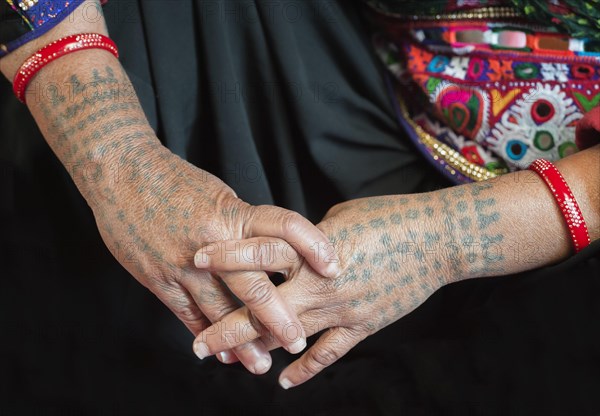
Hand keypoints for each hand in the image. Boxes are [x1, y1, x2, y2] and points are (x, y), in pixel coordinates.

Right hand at [86, 142, 339, 373]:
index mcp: (233, 213)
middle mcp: (214, 242)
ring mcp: (184, 264)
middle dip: (279, 318)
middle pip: (254, 287)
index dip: (313, 245)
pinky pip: (189, 315)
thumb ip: (244, 225)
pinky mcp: (159, 279)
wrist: (122, 173)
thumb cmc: (175, 182)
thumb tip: (272, 254)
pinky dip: (207, 336)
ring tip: (260, 364)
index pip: (285, 228)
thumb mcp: (218, 195)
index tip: (334, 267)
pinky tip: (221, 354)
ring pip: (220, 312)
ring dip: (242, 342)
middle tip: (298, 339)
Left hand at [193, 194, 452, 386]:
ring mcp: (341, 308)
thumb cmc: (388, 216)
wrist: (437, 238)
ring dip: (258, 351)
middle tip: (198, 346)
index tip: (195, 259)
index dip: (225, 256)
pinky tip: (283, 382)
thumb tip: (286, 247)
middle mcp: (319, 282)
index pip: (258, 253)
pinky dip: (305, 369)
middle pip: (263, 309)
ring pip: (289, 336)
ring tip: (230, 366)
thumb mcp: (339, 218)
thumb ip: (307, 238)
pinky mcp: (363, 324)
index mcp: (311, 248)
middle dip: (228, 328)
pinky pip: (328, 353)